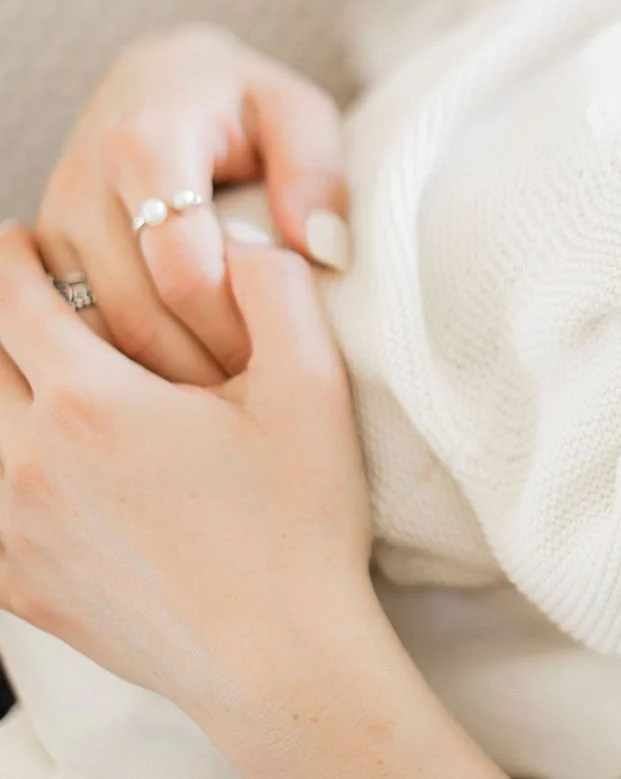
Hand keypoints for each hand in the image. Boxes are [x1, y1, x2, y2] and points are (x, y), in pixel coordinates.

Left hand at [0, 220, 368, 713]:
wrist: (279, 656)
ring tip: (33, 376)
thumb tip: (235, 241)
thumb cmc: (299, 523)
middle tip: (25, 294)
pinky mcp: (18, 584)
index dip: (15, 257)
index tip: (24, 240)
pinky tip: (37, 464)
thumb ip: (275, 288)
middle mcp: (28, 460)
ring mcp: (11, 530)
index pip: (14, 298)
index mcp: (93, 401)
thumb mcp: (313, 388)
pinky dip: (2, 466)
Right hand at [35, 24, 347, 384]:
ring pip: (95, 329)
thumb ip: (317, 169)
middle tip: (259, 398)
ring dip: (161, 376)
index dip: (236, 326)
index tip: (281, 355)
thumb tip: (318, 246)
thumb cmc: (246, 101)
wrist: (164, 75)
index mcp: (147, 143)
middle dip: (202, 364)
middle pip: (135, 310)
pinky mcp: (44, 247)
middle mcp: (84, 181)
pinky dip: (124, 362)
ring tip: (226, 401)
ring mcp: (54, 217)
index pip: (185, 270)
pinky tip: (179, 384)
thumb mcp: (299, 110)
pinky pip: (75, 323)